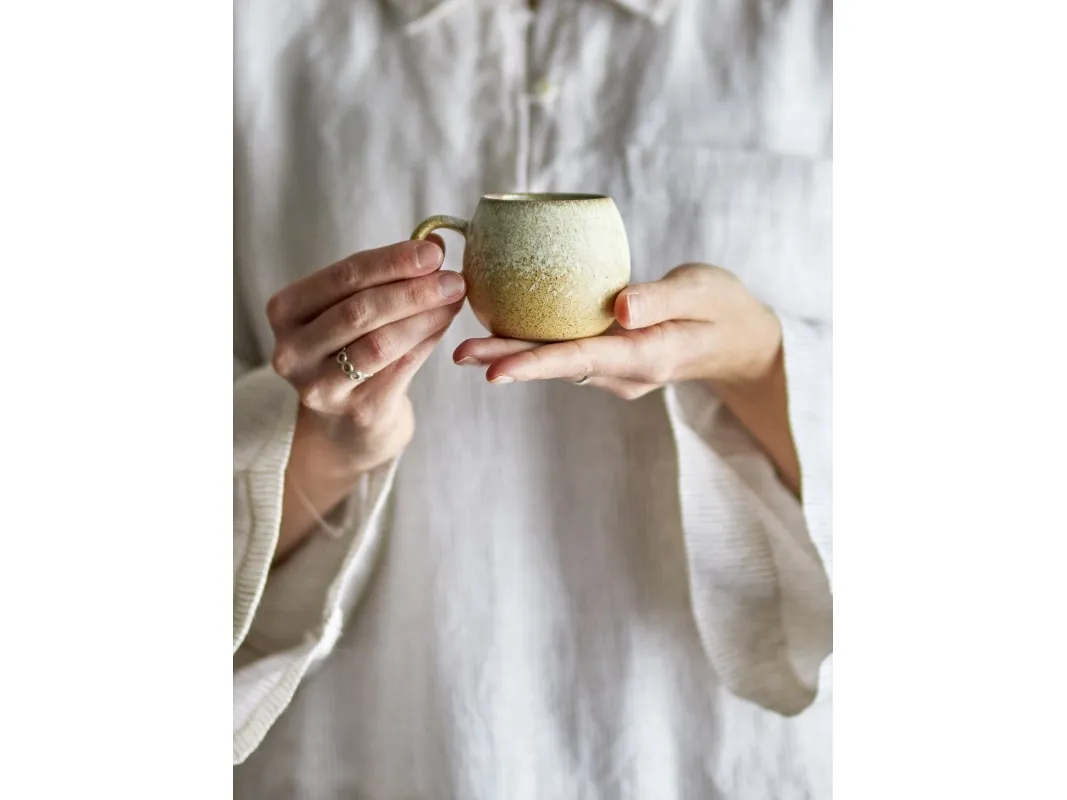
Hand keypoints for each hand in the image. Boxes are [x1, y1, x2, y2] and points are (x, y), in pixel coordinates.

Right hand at [268, 237, 465, 473]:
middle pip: (360, 311)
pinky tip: (445, 324)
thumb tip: (434, 245)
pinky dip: (427, 341)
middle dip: (413, 291)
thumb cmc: (350, 347)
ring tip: (455, 299)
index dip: (391, 261)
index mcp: (285, 311)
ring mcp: (320, 387)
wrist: (348, 419)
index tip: (433, 252)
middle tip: (453, 279)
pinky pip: (400, 369)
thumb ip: (385, 277)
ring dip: (425, 317)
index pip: (342, 276)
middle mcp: (293, 350)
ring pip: (380, 343)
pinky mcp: (355, 412)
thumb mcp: (353, 307)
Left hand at [452, 264, 781, 399]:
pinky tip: (507, 329)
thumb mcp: (702, 291)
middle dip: (507, 360)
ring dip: (515, 354)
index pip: (581, 359)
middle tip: (459, 353)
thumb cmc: (723, 307)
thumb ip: (661, 298)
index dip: (534, 363)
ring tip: (468, 344)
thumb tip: (619, 308)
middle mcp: (625, 372)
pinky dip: (537, 344)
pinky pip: (569, 353)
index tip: (493, 369)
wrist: (740, 339)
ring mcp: (618, 371)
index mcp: (646, 357)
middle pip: (558, 365)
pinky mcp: (613, 360)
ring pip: (559, 362)